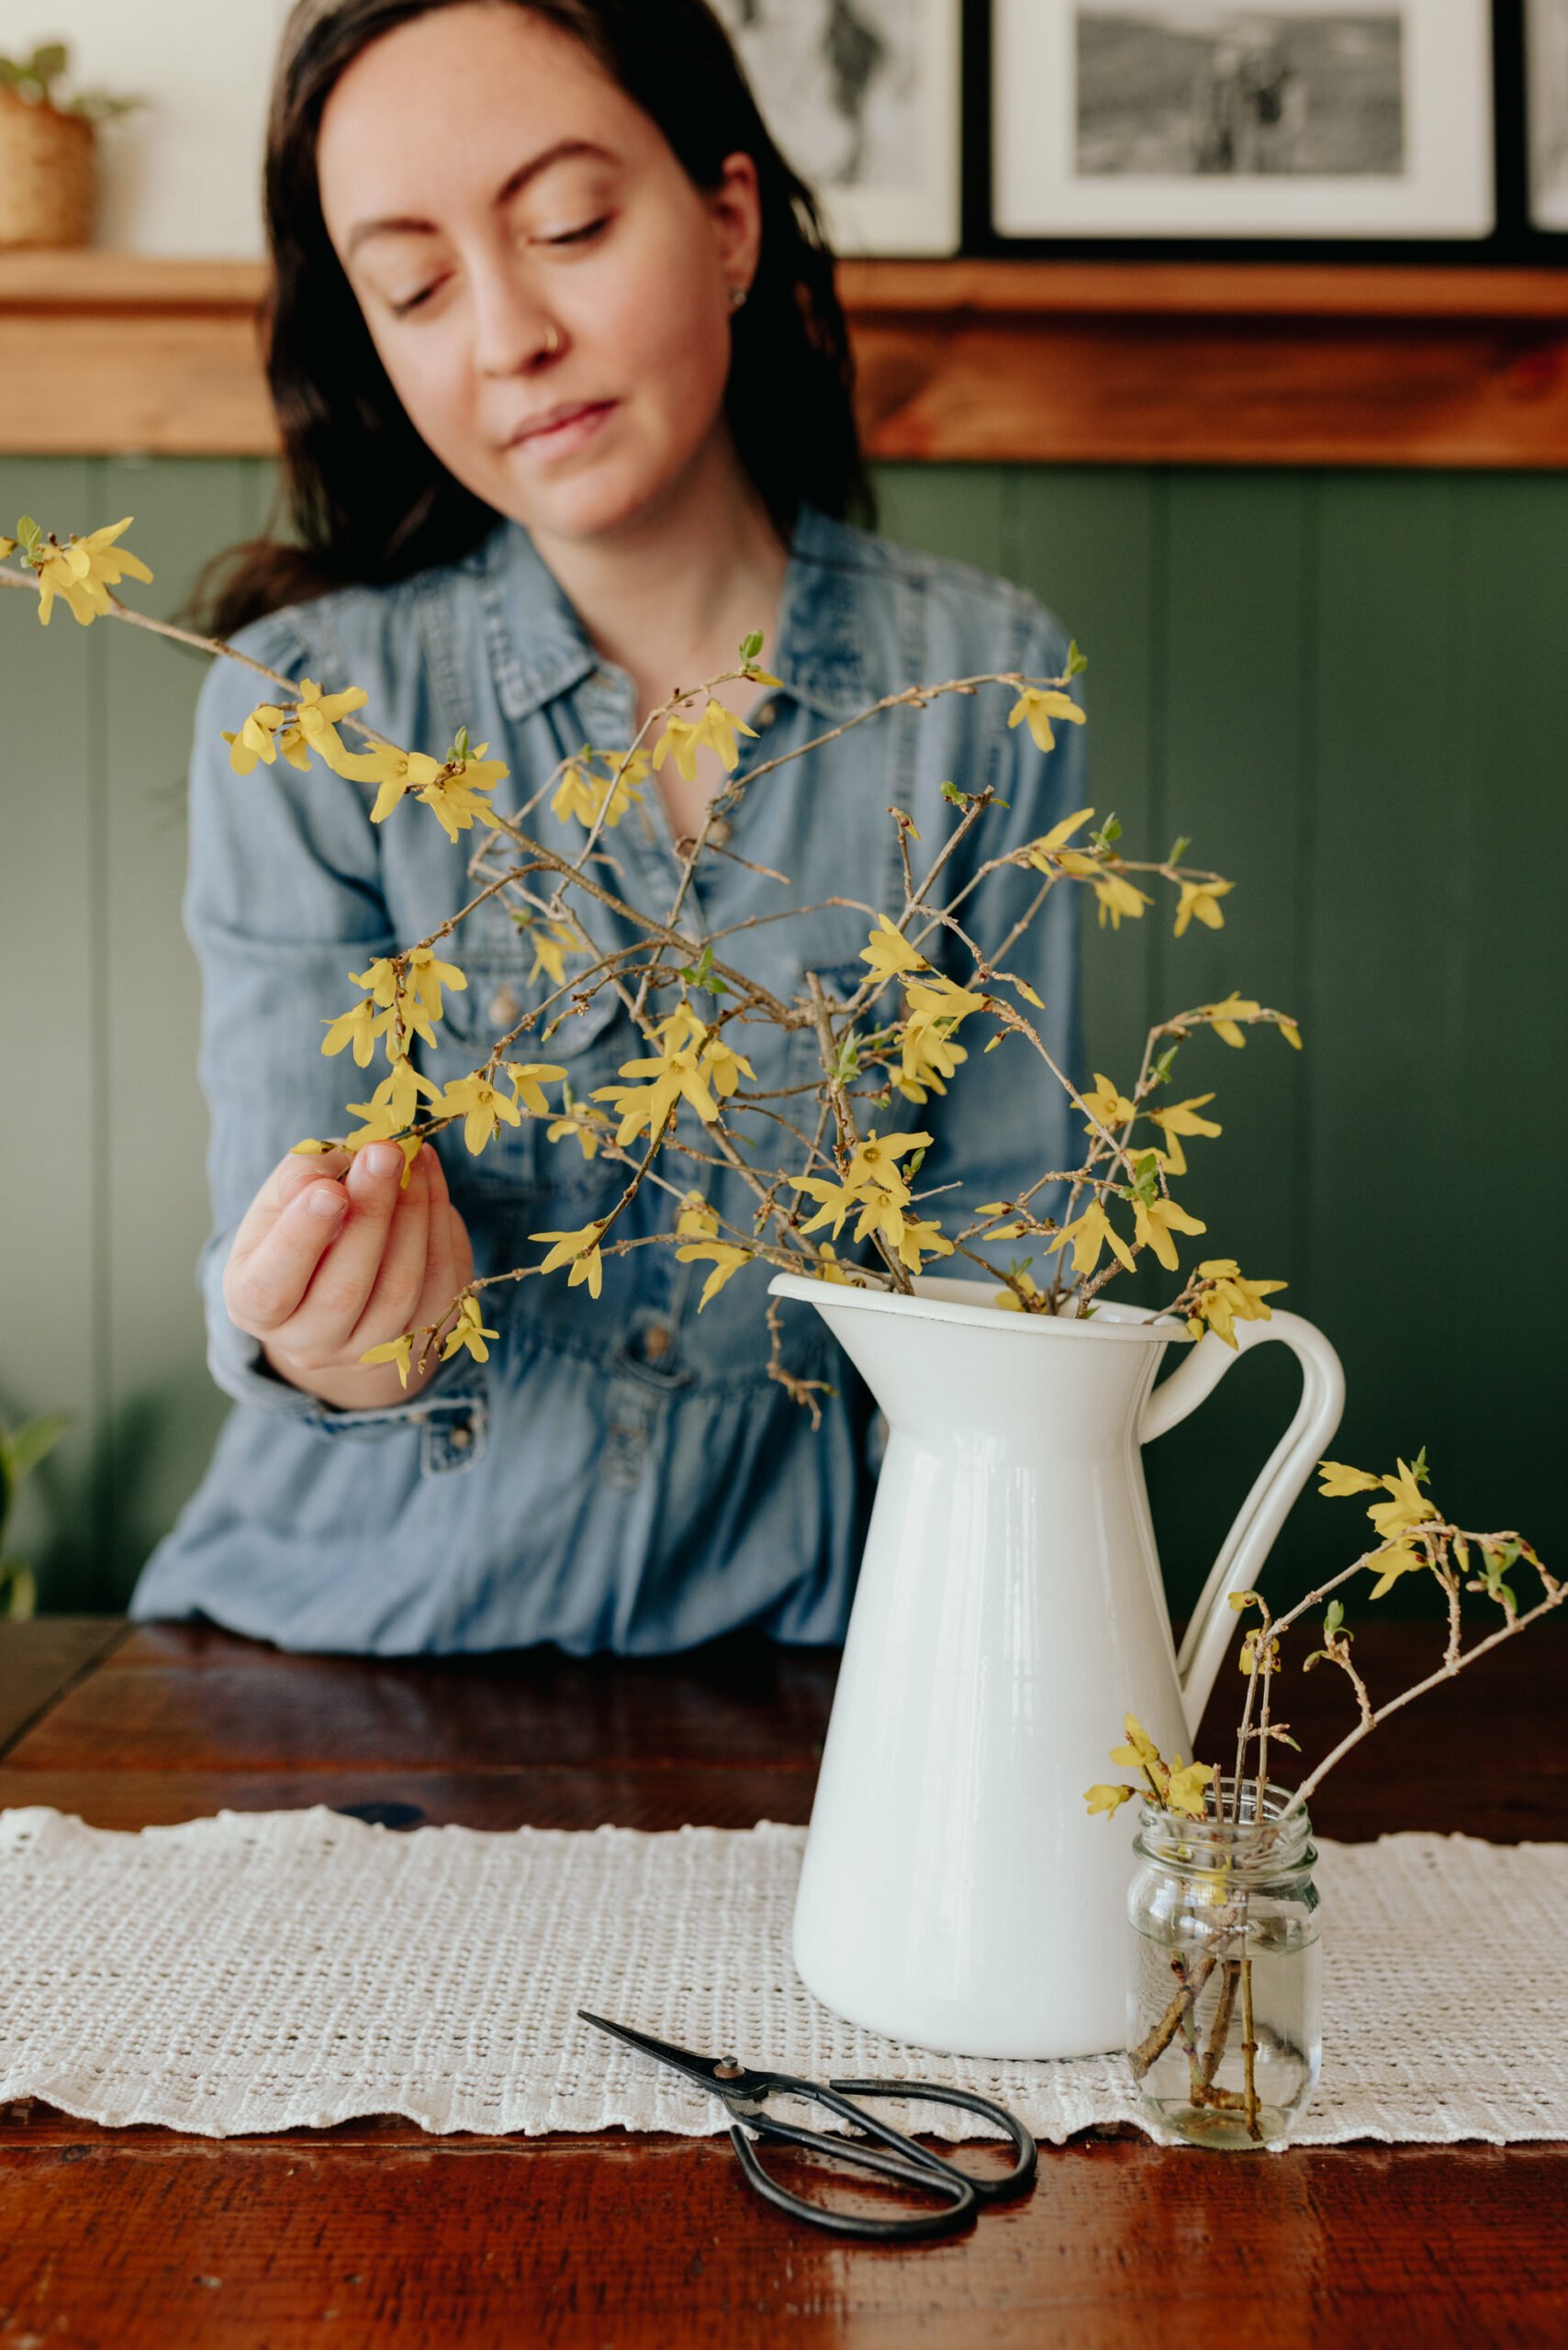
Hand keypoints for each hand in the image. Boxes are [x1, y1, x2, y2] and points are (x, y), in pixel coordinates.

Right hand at [223, 1142, 473, 1409]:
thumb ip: (299, 1178)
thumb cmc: (305, 1218)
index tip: (330, 1190)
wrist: (340, 1265)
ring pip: (397, 1292)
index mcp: (251, 1304)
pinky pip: (438, 1288)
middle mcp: (304, 1341)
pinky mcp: (416, 1341)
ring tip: (414, 1159)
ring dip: (413, 1216)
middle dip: (371, 1215)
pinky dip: (439, 1228)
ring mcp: (362, 1351)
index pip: (271, 1287)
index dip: (302, 1240)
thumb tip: (318, 1183)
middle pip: (342, 1293)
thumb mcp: (287, 1190)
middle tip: (386, 1154)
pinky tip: (430, 1181)